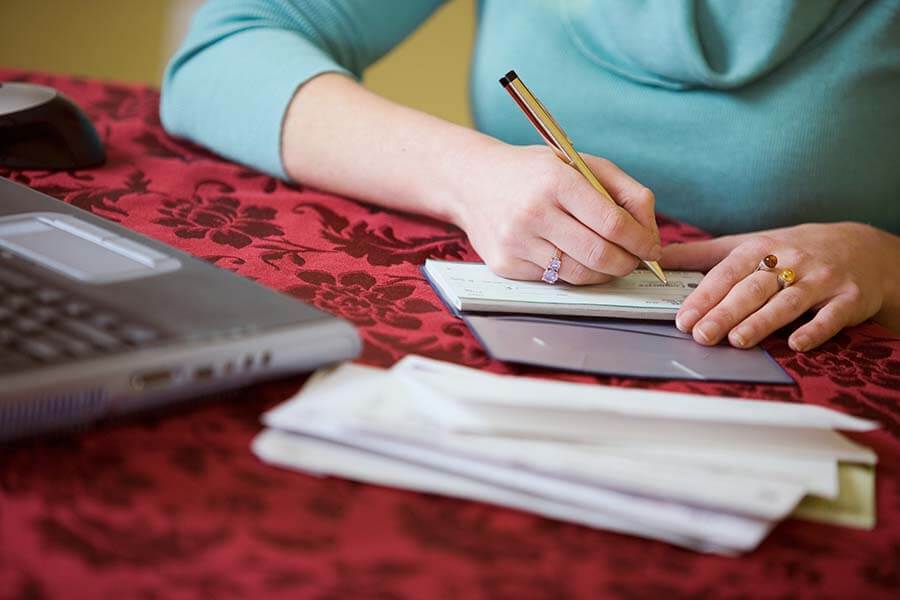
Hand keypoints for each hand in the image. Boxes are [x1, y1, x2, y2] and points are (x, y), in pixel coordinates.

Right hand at [453, 144, 661, 283]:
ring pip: (579, 274)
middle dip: (627, 263)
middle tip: (634, 259)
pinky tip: (570, 255)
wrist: (472, 182)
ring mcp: (516, 242)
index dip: (640, 241)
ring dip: (603, 272)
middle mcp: (533, 212)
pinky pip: (554, 280)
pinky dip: (572, 272)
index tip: (651, 248)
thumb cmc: (535, 173)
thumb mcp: (580, 164)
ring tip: (608, 259)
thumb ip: (624, 192)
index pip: (612, 223)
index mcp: (556, 181)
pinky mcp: (505, 265)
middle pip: (599, 254)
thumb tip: (650, 236)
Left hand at [662, 222, 899, 351]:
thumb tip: (659, 258)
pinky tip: (796, 344)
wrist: (862, 248)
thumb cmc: (792, 250)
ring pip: (787, 302)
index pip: (727, 273)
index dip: (704, 296)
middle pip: (753, 289)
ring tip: (737, 340)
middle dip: (725, 312)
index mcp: (761, 248)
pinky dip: (814, 330)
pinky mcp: (849, 298)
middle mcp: (791, 261)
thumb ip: (703, 255)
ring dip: (762, 322)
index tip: (683, 318)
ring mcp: (821, 280)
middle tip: (701, 334)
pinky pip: (831, 317)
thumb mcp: (749, 244)